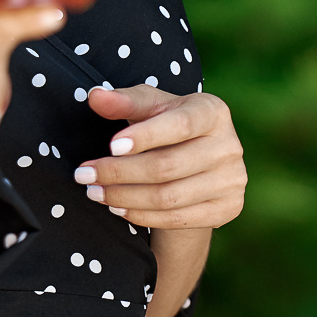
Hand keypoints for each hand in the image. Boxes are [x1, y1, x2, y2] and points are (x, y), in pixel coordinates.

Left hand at [74, 84, 246, 229]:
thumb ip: (124, 100)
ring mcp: (232, 180)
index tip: (110, 145)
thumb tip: (95, 96)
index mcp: (213, 111)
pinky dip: (142, 215)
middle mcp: (230, 146)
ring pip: (169, 197)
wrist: (197, 162)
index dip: (145, 136)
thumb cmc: (166, 123)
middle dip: (119, 172)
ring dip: (124, 197)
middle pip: (167, 166)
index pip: (180, 124)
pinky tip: (116, 208)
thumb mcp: (149, 106)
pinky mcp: (228, 208)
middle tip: (84, 174)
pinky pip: (178, 219)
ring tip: (94, 192)